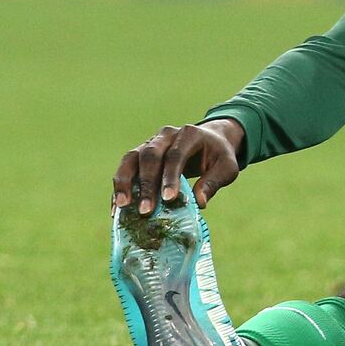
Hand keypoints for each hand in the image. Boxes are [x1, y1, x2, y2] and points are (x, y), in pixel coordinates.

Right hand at [112, 118, 244, 213]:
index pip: (176, 155)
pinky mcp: (140, 154)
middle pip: (150, 155)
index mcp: (189, 134)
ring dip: (124, 182)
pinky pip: (126, 168)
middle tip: (145, 210)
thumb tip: (199, 203)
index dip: (170, 177)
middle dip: (146, 184)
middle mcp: (165, 136)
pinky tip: (117, 208)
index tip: (168, 200)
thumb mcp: (227, 167)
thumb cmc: (218, 156)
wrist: (210, 141)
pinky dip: (120, 187)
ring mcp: (150, 143)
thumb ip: (214, 182)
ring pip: (131, 158)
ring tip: (122, 206)